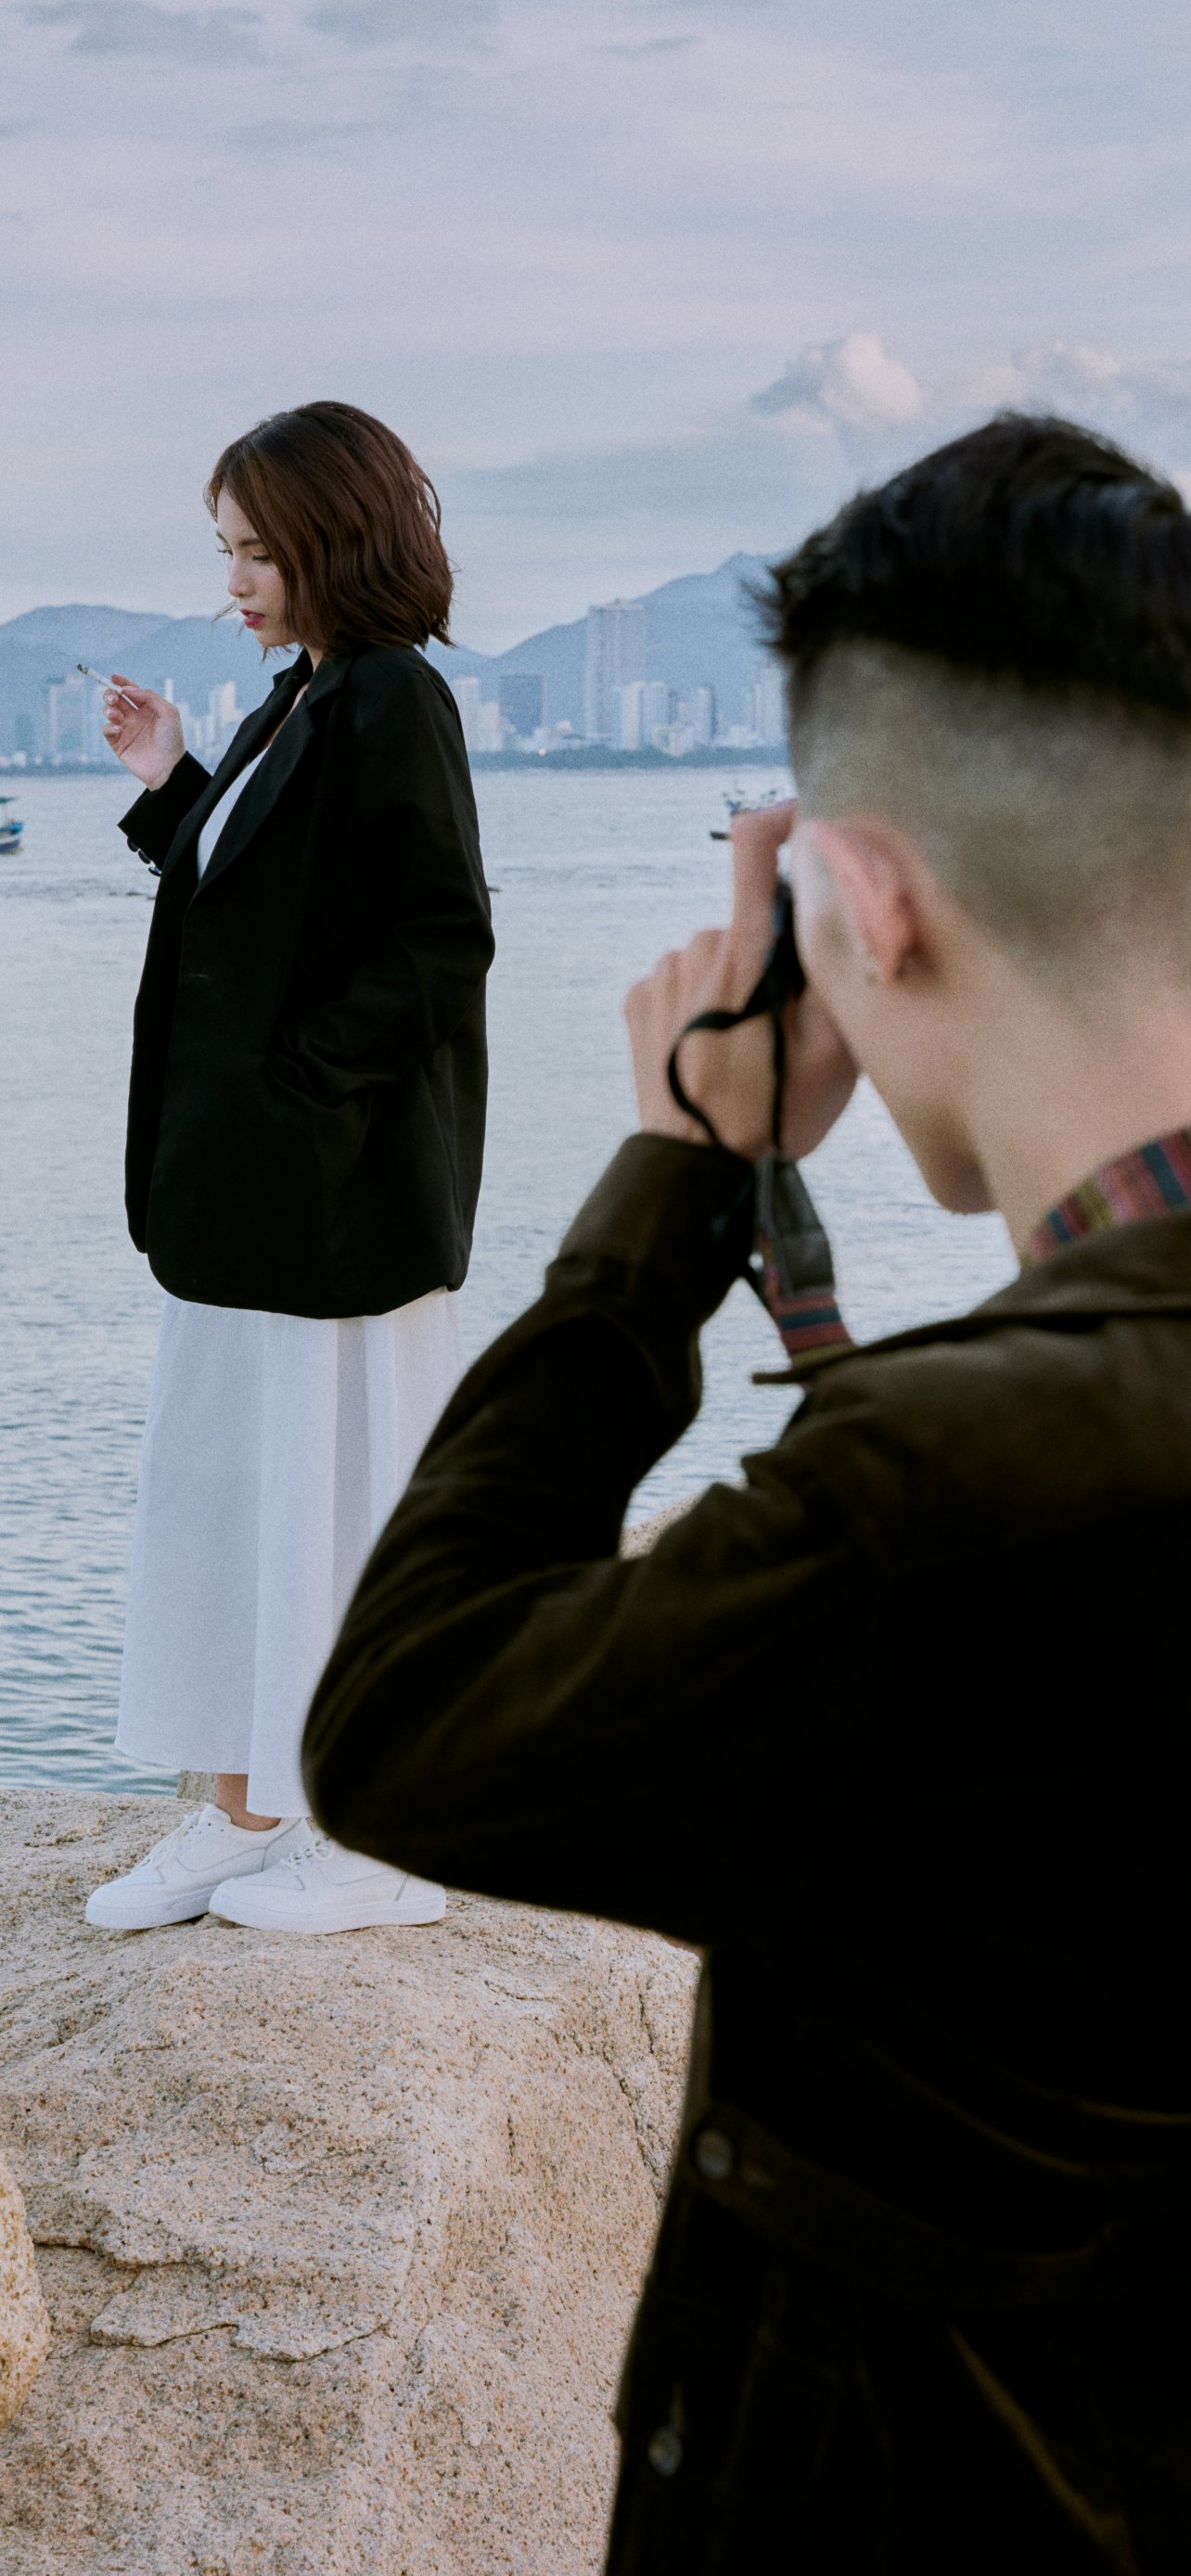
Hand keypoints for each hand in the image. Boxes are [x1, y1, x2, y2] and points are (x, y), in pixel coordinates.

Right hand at [102, 676, 185, 790]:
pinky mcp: (119, 744)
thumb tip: (128, 690)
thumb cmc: (171, 740)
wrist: (168, 768)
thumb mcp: (168, 712)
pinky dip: (109, 727)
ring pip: (109, 712)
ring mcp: (126, 731)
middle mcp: (136, 718)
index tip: (113, 677)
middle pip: (117, 700)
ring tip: (115, 715)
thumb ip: (149, 696)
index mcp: (148, 710)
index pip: (132, 692)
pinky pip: (107, 730)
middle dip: (111, 694)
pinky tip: (119, 729)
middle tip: (113, 698)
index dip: (122, 683)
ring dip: (108, 709)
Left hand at [625, 799, 856, 1160]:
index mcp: (747, 950)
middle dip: (769, 954)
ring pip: (713, 955)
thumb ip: (839, 967)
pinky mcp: (637, 1000)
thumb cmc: (775, 1110)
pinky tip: (711, 1050)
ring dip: (733, 985)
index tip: (803, 826)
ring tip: (745, 1047)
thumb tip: (838, 909)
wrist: (697, 1165)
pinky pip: (680, 983)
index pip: (753, 845)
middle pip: (746, 921)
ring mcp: (661, 973)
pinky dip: (699, 1004)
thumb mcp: (837, 1048)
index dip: (781, 821)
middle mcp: (697, 947)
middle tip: (786, 1018)